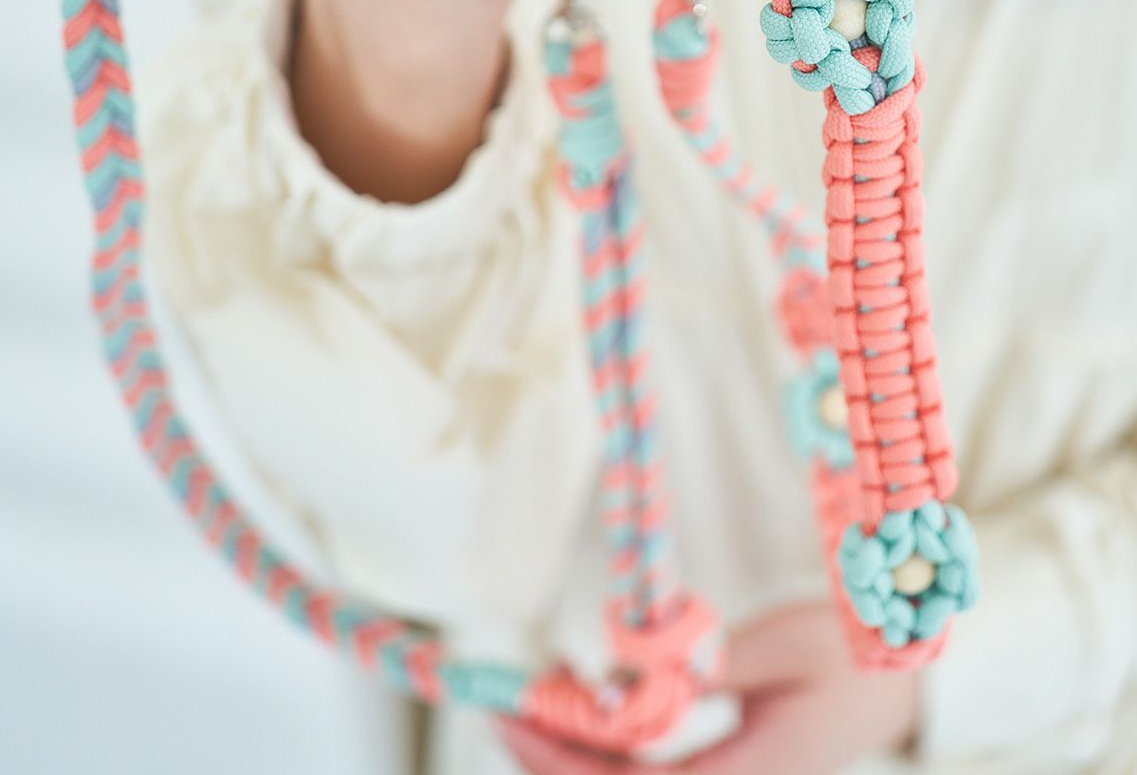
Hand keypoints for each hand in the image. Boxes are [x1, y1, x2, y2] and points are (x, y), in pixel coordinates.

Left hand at [500, 603, 919, 774]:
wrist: (907, 683)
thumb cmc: (852, 656)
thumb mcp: (782, 646)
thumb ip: (707, 664)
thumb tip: (629, 673)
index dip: (565, 755)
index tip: (518, 710)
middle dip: (553, 757)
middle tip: (503, 704)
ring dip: (574, 754)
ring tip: (531, 702)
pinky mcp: (726, 773)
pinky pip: (652, 773)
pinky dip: (610, 746)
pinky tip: (589, 708)